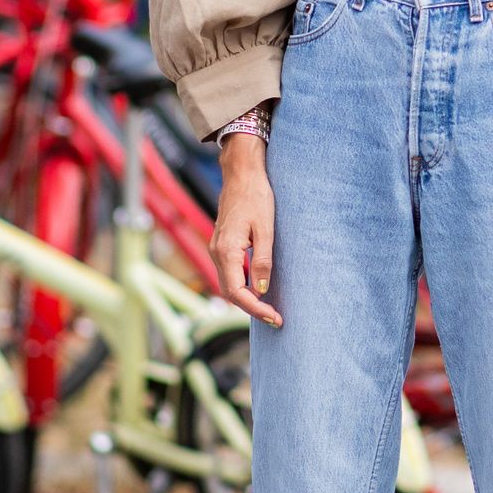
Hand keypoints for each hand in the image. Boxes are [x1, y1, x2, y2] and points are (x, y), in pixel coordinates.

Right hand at [210, 134, 282, 326]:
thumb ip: (263, 261)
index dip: (255, 309)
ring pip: (228, 283)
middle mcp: (217, 252)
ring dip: (246, 299)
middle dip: (251, 308)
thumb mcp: (266, 229)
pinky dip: (241, 285)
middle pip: (230, 292)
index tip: (274, 317)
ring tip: (269, 308)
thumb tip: (261, 290)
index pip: (237, 292)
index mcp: (227, 251)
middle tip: (275, 318)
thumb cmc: (256, 196)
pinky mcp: (221, 244)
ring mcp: (216, 248)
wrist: (241, 173)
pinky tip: (257, 289)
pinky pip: (228, 272)